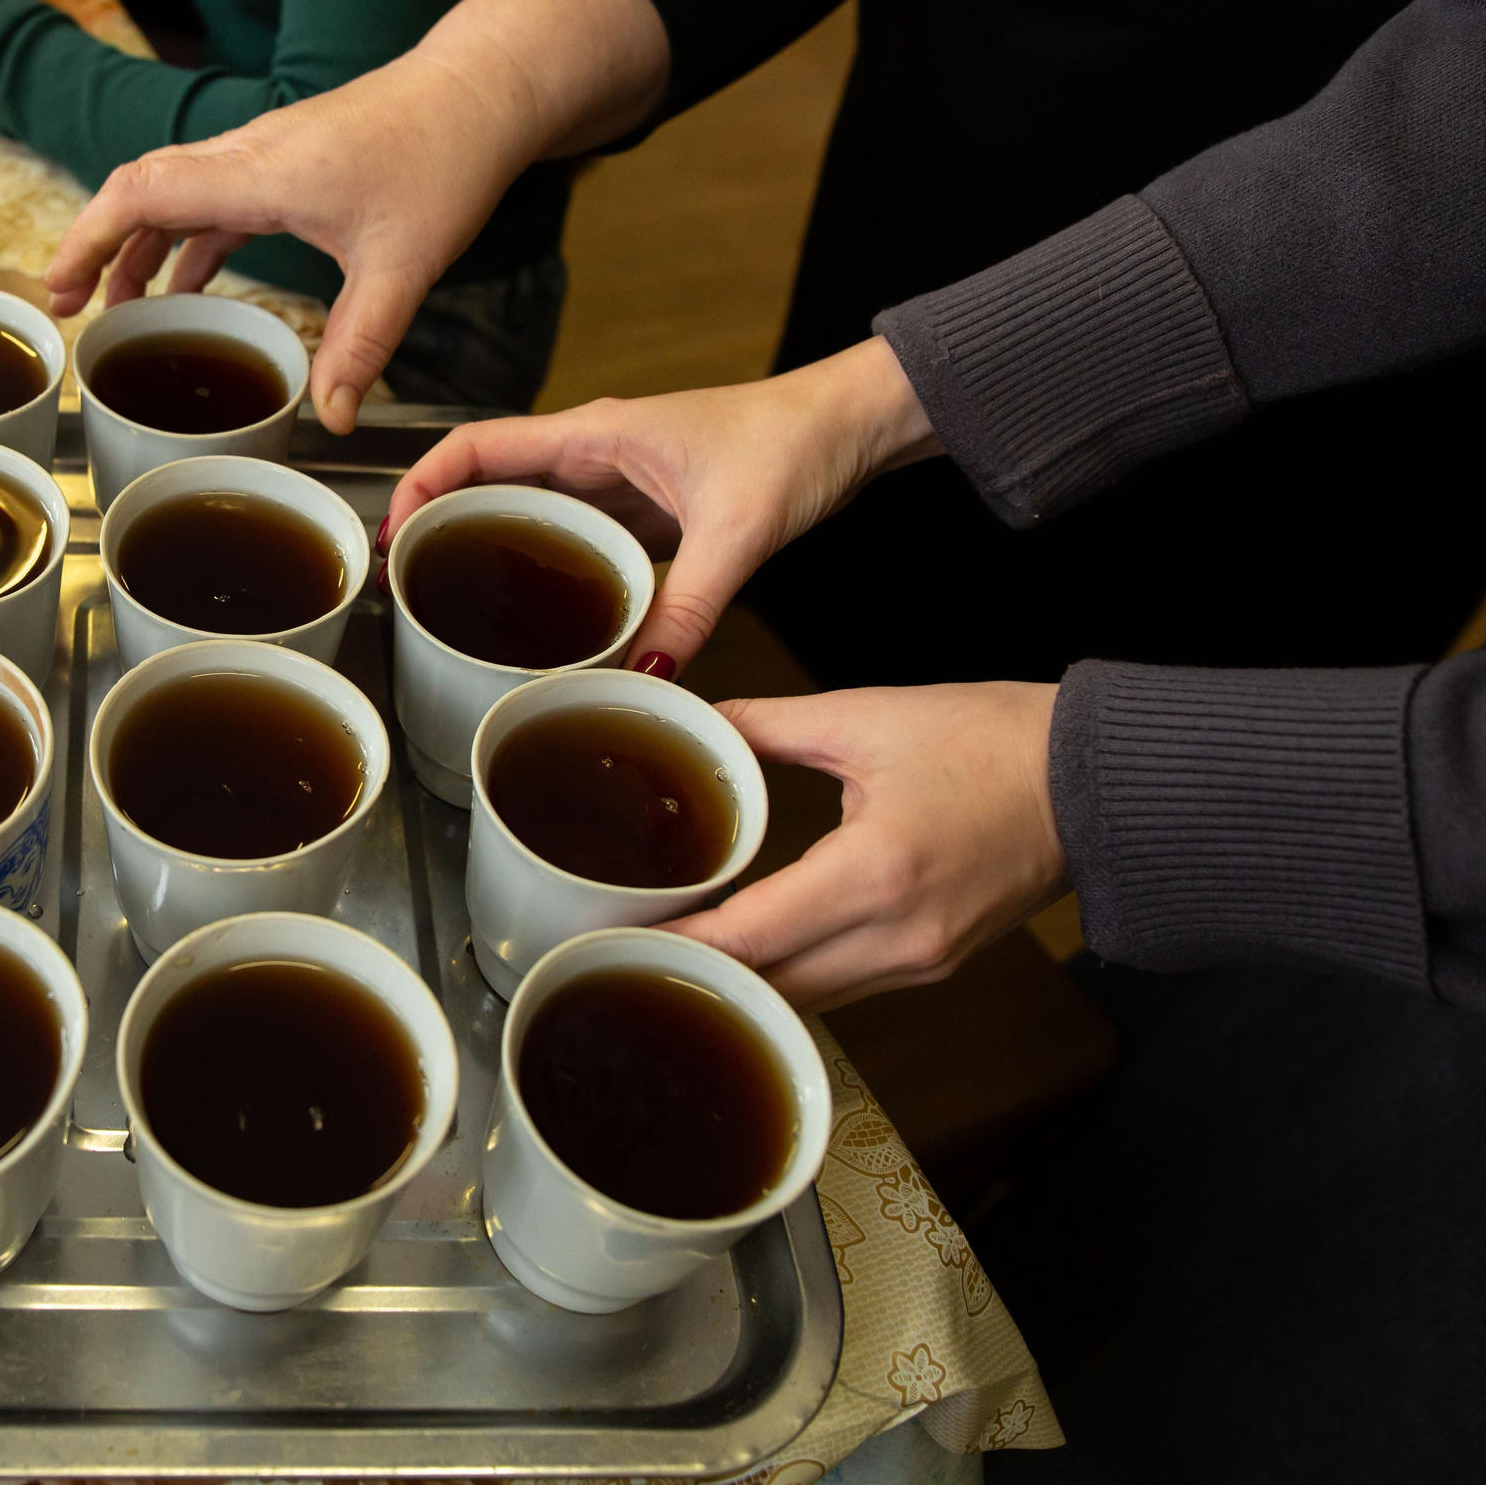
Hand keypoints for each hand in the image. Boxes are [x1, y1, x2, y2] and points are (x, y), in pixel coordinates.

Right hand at [45, 0, 669, 433]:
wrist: (481, 89)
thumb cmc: (444, 157)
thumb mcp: (404, 266)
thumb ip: (360, 345)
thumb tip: (329, 417)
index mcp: (258, 173)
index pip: (142, 193)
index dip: (88, 239)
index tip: (59, 291)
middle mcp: (248, 153)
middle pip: (141, 189)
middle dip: (95, 246)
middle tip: (66, 308)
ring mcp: (265, 152)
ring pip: (174, 191)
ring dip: (138, 245)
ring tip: (116, 308)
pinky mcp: (287, 160)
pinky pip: (213, 197)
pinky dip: (186, 240)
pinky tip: (188, 285)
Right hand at [382, 338, 940, 672]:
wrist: (850, 427)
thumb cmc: (795, 441)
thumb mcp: (740, 529)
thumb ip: (691, 604)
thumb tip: (646, 671)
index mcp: (594, 432)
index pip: (477, 446)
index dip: (421, 483)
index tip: (390, 531)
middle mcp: (594, 451)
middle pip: (488, 483)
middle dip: (438, 526)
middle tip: (403, 584)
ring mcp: (617, 481)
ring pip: (528, 512)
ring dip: (485, 547)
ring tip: (449, 601)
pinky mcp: (644, 509)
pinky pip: (574, 537)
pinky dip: (544, 567)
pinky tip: (540, 614)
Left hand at [663, 683, 1067, 1010]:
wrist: (1100, 780)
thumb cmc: (996, 741)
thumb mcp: (868, 717)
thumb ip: (768, 725)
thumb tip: (701, 721)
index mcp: (873, 873)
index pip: (749, 934)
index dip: (675, 943)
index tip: (615, 938)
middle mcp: (898, 936)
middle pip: (769, 986)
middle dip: (699, 971)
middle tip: (628, 945)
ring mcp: (923, 961)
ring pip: (806, 998)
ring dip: (746, 981)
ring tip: (679, 948)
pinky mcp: (937, 963)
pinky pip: (844, 988)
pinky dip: (793, 975)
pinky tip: (754, 946)